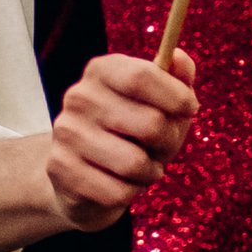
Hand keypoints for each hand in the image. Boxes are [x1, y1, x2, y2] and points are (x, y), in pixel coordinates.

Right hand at [43, 49, 197, 232]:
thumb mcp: (160, 102)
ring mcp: (66, 133)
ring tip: (142, 167)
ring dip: (150, 172)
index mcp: (102, 70)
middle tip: (162, 147)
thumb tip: (179, 57)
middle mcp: (78, 96)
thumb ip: (176, 78)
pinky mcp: (61, 168)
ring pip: (134, 163)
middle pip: (150, 123)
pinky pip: (117, 191)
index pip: (142, 76)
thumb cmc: (132, 133)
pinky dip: (129, 193)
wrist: (84, 174)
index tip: (191, 109)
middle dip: (169, 142)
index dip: (176, 97)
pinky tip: (120, 184)